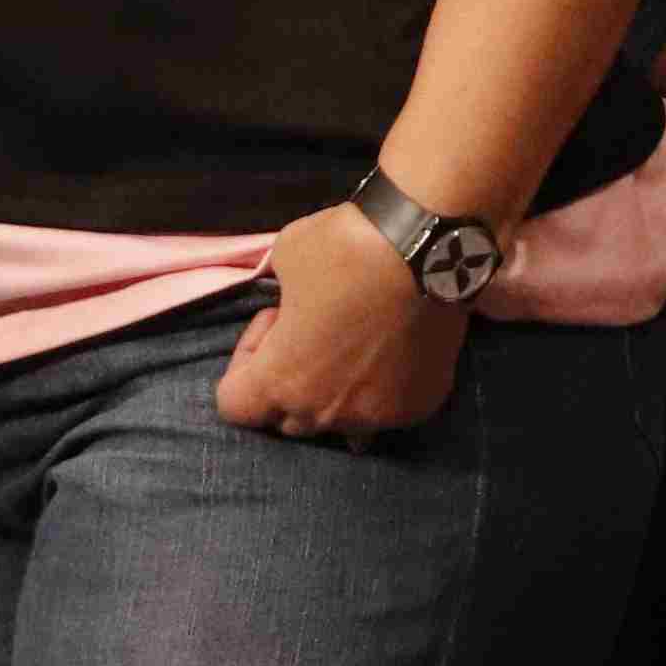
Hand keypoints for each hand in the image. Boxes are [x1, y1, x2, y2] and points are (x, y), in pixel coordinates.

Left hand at [212, 204, 472, 442]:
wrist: (431, 245)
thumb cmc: (346, 247)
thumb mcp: (285, 256)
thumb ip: (280, 295)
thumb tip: (292, 300)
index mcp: (282, 381)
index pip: (234, 405)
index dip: (243, 362)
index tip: (273, 322)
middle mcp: (326, 411)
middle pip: (287, 418)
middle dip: (289, 380)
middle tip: (309, 332)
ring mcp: (378, 415)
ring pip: (340, 420)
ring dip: (335, 390)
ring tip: (353, 344)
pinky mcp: (420, 405)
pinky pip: (386, 409)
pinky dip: (381, 387)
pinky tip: (392, 347)